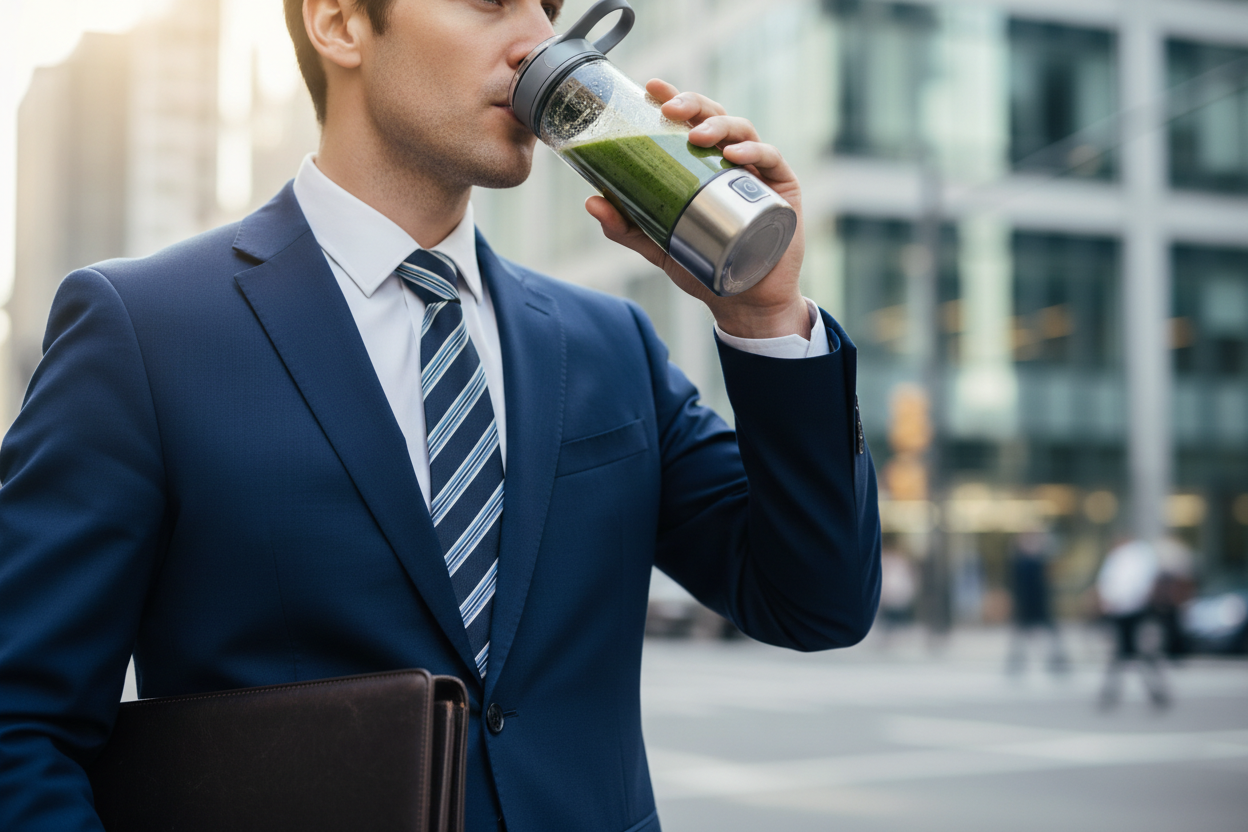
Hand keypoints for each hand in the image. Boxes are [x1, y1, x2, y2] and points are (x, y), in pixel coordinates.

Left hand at [584, 79, 810, 340]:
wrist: (743, 300)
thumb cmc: (703, 265)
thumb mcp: (657, 246)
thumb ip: (626, 227)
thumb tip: (591, 201)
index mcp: (702, 165)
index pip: (688, 122)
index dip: (673, 99)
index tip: (652, 87)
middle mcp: (730, 160)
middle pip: (714, 116)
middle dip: (693, 104)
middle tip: (672, 109)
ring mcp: (757, 172)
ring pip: (742, 130)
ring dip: (720, 125)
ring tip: (698, 136)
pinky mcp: (782, 188)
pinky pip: (770, 158)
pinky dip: (754, 152)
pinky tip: (734, 156)